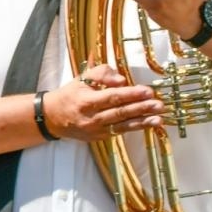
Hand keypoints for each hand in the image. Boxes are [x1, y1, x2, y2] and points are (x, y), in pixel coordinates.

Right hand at [41, 65, 162, 140]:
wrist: (52, 117)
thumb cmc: (70, 95)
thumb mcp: (82, 78)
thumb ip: (102, 73)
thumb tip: (122, 80)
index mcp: (86, 101)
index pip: (112, 97)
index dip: (131, 94)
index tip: (147, 91)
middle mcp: (91, 118)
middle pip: (120, 112)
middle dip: (141, 108)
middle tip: (159, 105)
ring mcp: (96, 130)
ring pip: (122, 125)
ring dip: (142, 121)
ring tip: (158, 118)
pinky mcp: (99, 137)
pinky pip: (119, 131)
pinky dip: (135, 127)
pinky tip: (148, 124)